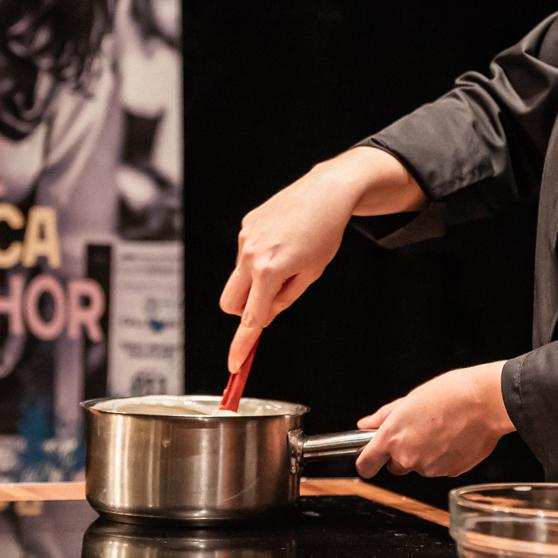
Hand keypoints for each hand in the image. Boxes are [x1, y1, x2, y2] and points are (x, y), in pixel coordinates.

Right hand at [220, 149, 420, 371]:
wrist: (327, 192)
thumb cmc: (325, 234)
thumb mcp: (311, 274)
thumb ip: (283, 299)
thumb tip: (263, 316)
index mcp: (269, 271)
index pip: (250, 319)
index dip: (241, 346)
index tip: (234, 366)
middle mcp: (250, 255)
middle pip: (230, 303)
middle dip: (244, 311)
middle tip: (269, 303)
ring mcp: (245, 238)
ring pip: (238, 277)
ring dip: (254, 282)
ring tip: (286, 260)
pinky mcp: (246, 224)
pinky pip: (245, 254)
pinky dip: (257, 258)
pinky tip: (282, 241)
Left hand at [354, 362, 513, 477]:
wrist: (486, 402)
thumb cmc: (450, 394)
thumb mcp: (410, 399)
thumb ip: (384, 417)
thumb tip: (365, 425)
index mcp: (393, 437)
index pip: (366, 465)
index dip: (366, 462)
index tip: (370, 459)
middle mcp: (408, 457)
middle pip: (395, 466)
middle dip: (402, 454)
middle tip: (419, 431)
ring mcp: (430, 468)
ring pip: (420, 466)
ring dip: (425, 454)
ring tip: (442, 430)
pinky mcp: (450, 473)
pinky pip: (440, 469)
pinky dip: (443, 458)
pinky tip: (454, 438)